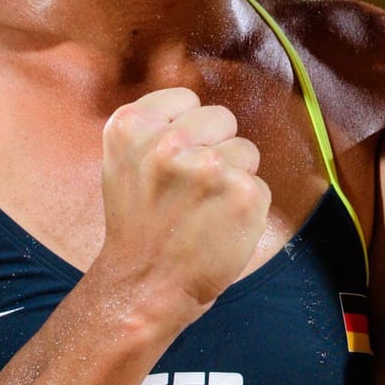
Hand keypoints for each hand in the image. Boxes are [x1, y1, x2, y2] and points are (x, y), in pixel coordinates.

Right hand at [94, 87, 271, 329]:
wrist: (145, 285)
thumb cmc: (140, 224)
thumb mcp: (125, 162)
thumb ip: (155, 126)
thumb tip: (198, 105)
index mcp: (132, 126)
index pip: (187, 99)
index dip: (185, 132)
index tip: (169, 161)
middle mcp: (168, 142)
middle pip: (222, 118)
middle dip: (214, 148)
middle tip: (189, 189)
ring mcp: (208, 167)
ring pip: (245, 150)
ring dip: (232, 177)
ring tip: (203, 209)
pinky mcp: (243, 193)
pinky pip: (259, 185)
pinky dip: (246, 206)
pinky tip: (219, 225)